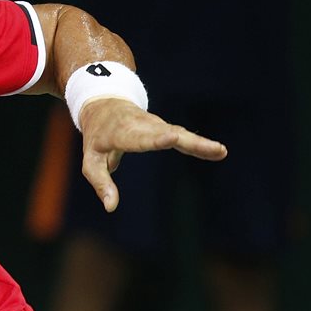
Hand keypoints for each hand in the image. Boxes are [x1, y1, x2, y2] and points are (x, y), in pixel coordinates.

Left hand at [79, 97, 226, 212]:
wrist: (104, 104)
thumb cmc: (96, 136)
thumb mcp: (89, 160)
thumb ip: (100, 182)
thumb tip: (111, 207)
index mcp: (121, 132)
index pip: (140, 137)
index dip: (156, 138)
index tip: (173, 138)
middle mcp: (142, 125)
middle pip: (168, 134)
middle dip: (190, 141)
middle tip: (214, 148)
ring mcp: (155, 124)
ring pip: (179, 133)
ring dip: (200, 142)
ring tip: (221, 151)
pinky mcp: (164, 127)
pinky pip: (182, 136)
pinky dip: (198, 143)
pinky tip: (217, 151)